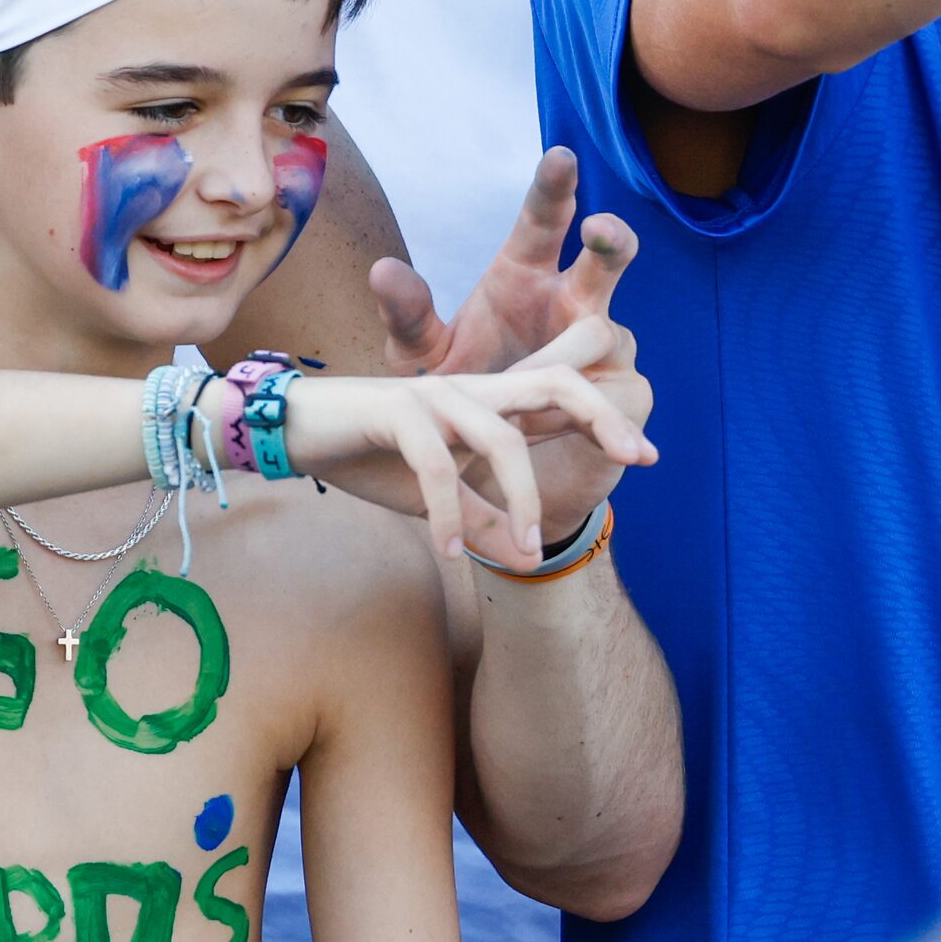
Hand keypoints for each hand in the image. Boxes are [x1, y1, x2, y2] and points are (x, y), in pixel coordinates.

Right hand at [277, 367, 656, 566]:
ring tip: (527, 549)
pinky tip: (453, 553)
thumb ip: (486, 515)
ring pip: (500, 436)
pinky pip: (436, 464)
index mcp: (487, 403)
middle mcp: (469, 388)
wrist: (292, 431)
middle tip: (636, 456)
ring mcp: (434, 395)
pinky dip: (451, 511)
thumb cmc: (371, 457)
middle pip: (553, 384)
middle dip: (601, 415)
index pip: (561, 396)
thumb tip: (530, 556)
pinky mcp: (394, 409)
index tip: (648, 456)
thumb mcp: (439, 502)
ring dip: (520, 497)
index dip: (608, 418)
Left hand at [373, 148, 652, 536]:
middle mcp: (573, 301)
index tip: (560, 155)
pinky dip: (583, 411)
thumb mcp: (423, 358)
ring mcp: (607, 347)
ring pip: (607, 335)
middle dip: (611, 240)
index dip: (555, 189)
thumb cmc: (459, 390)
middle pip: (607, 259)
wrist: (490, 462)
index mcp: (525, 276)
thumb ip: (408, 316)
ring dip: (566, 359)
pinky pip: (615, 395)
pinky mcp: (626, 393)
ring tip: (519, 390)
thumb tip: (382, 269)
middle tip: (602, 231)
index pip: (544, 221)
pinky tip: (559, 430)